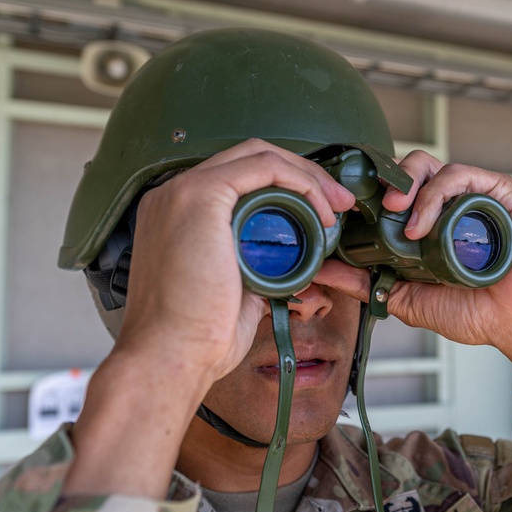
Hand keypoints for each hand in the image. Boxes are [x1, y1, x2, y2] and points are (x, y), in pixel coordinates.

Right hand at [65, 140, 355, 496]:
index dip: (286, 187)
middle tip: (340, 203)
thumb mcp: (232, 292)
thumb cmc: (195, 338)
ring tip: (338, 205)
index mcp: (175, 214)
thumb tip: (284, 268)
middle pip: (250, 158)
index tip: (323, 212)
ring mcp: (183, 191)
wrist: (171, 356)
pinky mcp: (199, 196)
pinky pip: (262, 168)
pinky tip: (321, 208)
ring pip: (258, 155)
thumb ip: (253, 269)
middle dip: (304, 174)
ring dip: (307, 176)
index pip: (238, 178)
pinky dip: (299, 182)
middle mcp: (173, 195)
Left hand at [313, 151, 511, 398]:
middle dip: (388, 180)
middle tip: (379, 207)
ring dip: (411, 186)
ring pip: (434, 166)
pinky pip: (465, 176)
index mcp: (428, 223)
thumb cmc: (475, 311)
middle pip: (411, 168)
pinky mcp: (499, 195)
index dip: (372, 190)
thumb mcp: (407, 299)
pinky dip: (438, 192)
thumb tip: (322, 273)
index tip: (350, 210)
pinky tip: (424, 224)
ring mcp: (474, 198)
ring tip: (401, 216)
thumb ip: (366, 284)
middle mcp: (449, 205)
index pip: (395, 189)